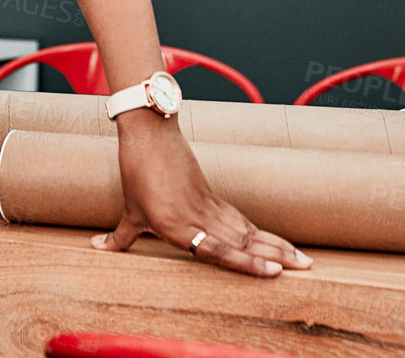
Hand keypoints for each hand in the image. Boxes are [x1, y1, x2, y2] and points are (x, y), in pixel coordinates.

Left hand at [91, 111, 312, 276]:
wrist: (149, 132)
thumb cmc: (136, 171)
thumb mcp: (129, 208)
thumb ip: (120, 236)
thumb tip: (98, 249)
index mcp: (177, 225)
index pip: (218, 250)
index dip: (246, 262)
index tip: (273, 271)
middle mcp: (198, 217)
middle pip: (244, 240)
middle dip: (276, 255)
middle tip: (306, 267)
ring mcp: (207, 204)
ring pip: (248, 230)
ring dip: (276, 244)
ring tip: (302, 259)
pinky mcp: (211, 194)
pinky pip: (239, 218)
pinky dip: (258, 232)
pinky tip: (275, 243)